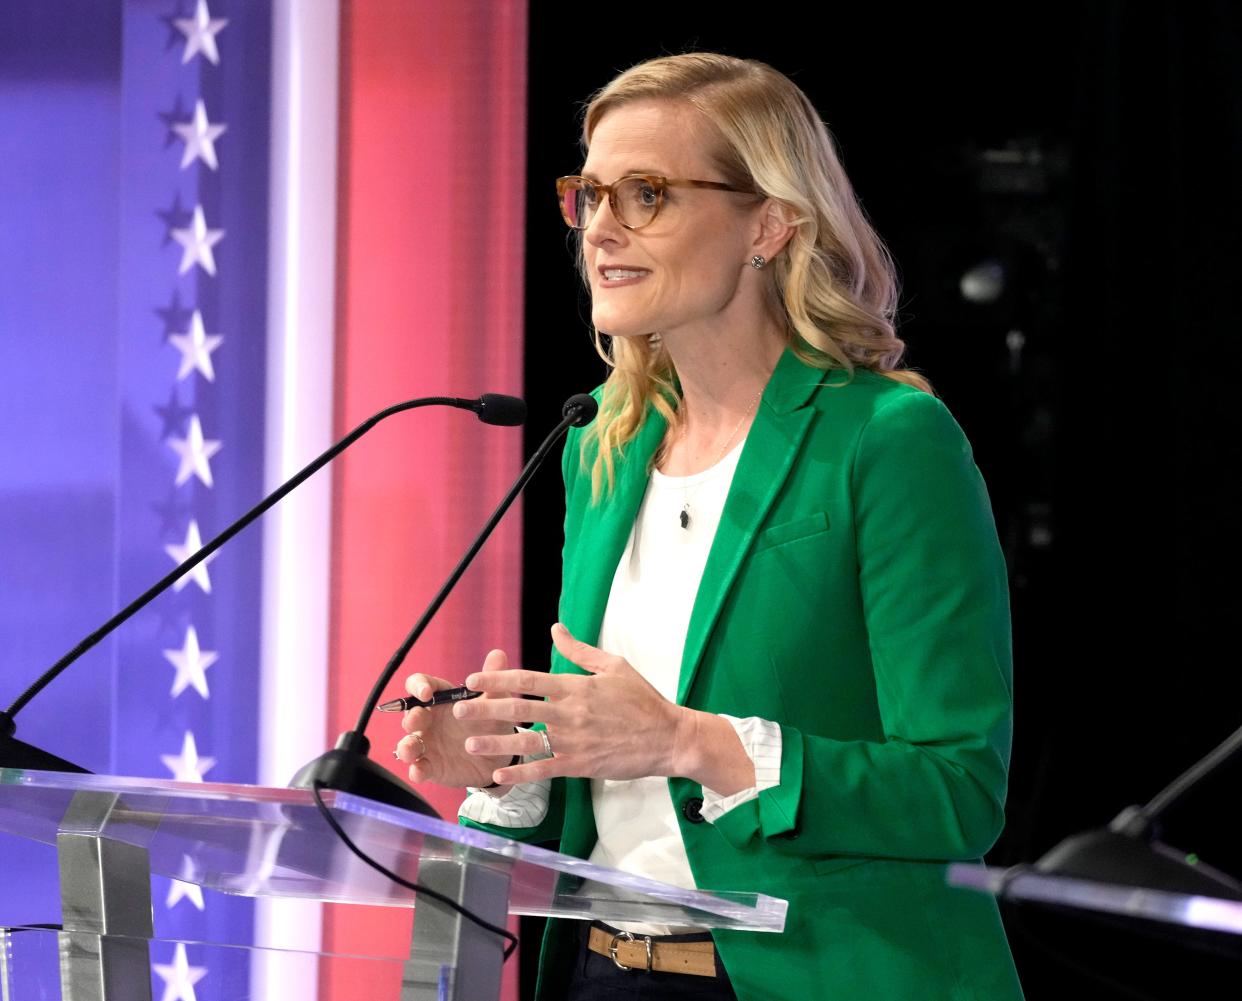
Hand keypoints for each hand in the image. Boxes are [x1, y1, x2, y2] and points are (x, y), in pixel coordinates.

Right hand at [395, 649, 521, 788]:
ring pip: (408, 743)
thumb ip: (492, 679)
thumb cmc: (492, 722)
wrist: (500, 756)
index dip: (418, 686)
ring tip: (409, 751)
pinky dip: (416, 770)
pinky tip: (419, 771)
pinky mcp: (431, 766)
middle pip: (410, 714)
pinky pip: (419, 768)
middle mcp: (429, 720)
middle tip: (415, 719)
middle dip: (410, 717)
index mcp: (441, 699)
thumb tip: (498, 654)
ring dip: (406, 746)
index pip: (421, 685)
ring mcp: (428, 744)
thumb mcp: (495, 701)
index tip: (425, 692)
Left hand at [450, 622, 694, 785]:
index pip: (528, 680)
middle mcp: (569, 713)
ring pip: (526, 741)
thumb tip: (555, 629)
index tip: (475, 679)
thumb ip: (580, 651)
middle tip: (458, 709)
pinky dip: (520, 773)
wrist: (668, 737)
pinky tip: (499, 776)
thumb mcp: (613, 666)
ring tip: (469, 743)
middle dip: (485, 708)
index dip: (497, 679)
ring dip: (495, 743)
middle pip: (518, 709)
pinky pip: (544, 769)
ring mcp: (573, 740)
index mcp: (575, 687)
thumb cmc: (642, 699)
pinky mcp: (580, 764)